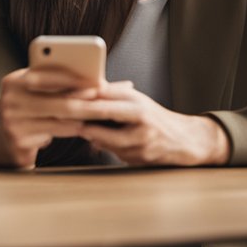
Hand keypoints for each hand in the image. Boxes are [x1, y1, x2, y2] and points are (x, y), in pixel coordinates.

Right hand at [0, 67, 106, 168]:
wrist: (7, 141)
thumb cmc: (30, 111)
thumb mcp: (35, 93)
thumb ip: (54, 85)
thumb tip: (91, 80)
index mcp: (14, 81)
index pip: (49, 76)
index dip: (75, 79)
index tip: (97, 82)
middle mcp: (9, 99)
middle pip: (58, 101)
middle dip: (85, 102)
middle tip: (105, 103)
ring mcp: (12, 121)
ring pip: (58, 119)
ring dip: (82, 118)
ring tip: (98, 115)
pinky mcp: (18, 140)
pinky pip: (53, 134)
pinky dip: (70, 130)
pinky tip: (81, 128)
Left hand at [77, 83, 230, 166]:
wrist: (184, 140)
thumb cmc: (154, 116)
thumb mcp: (136, 99)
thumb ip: (111, 94)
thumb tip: (83, 87)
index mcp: (137, 105)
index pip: (104, 98)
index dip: (82, 98)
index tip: (63, 97)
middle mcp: (140, 123)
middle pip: (102, 116)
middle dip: (81, 116)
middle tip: (62, 114)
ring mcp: (140, 143)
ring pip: (103, 139)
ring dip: (91, 134)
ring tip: (80, 128)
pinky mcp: (138, 159)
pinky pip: (113, 152)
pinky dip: (104, 146)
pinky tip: (100, 140)